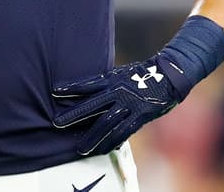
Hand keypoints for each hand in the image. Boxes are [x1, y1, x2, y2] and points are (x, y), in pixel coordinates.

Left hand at [52, 55, 187, 155]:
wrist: (169, 75)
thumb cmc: (142, 74)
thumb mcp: (122, 73)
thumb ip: (107, 83)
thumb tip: (89, 91)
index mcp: (112, 79)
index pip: (88, 84)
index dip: (71, 88)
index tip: (54, 91)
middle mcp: (118, 91)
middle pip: (92, 104)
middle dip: (74, 114)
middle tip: (57, 122)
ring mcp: (129, 104)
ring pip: (106, 123)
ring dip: (92, 136)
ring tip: (79, 147)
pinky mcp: (140, 115)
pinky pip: (124, 132)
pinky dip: (112, 142)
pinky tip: (102, 150)